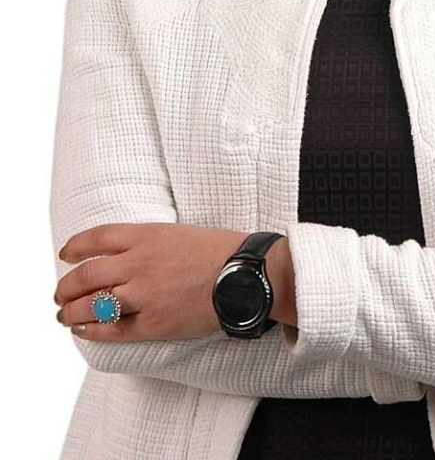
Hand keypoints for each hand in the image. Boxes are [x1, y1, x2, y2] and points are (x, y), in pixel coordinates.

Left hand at [54, 223, 246, 341]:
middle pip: (86, 274)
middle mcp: (139, 263)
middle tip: (60, 293)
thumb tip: (125, 254)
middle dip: (66, 286)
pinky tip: (82, 330)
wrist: (245, 276)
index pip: (97, 238)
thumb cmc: (220, 251)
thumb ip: (149, 242)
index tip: (65, 253)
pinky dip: (91, 330)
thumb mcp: (180, 233)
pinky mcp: (153, 323)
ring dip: (71, 311)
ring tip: (64, 315)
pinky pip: (111, 330)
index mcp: (147, 235)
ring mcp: (144, 294)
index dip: (76, 246)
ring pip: (93, 304)